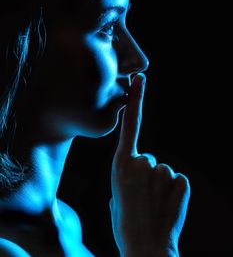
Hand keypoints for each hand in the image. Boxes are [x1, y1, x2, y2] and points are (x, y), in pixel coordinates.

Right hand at [110, 73, 189, 256]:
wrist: (144, 247)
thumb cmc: (126, 224)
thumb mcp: (115, 196)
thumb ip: (124, 177)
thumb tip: (133, 174)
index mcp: (120, 164)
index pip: (129, 125)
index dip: (135, 100)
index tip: (139, 79)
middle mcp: (140, 162)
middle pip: (149, 158)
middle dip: (147, 174)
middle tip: (142, 197)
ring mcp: (160, 171)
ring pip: (163, 170)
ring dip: (160, 184)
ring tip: (153, 204)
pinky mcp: (179, 180)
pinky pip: (177, 179)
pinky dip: (174, 190)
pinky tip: (166, 205)